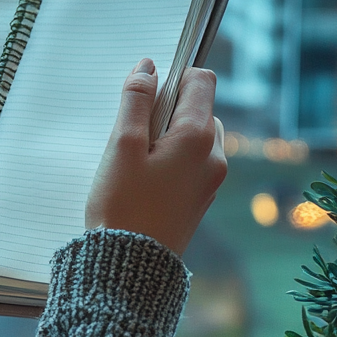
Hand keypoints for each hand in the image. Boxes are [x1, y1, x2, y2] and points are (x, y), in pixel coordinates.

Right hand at [85, 59, 226, 255]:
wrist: (129, 269)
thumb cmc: (122, 206)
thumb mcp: (122, 145)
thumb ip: (136, 100)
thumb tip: (147, 67)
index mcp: (198, 138)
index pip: (202, 80)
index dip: (173, 76)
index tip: (145, 94)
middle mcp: (214, 157)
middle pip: (199, 107)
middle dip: (168, 109)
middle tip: (134, 135)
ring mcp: (211, 179)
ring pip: (195, 134)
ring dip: (168, 134)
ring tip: (137, 160)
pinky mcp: (201, 197)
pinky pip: (192, 160)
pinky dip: (171, 156)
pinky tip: (144, 179)